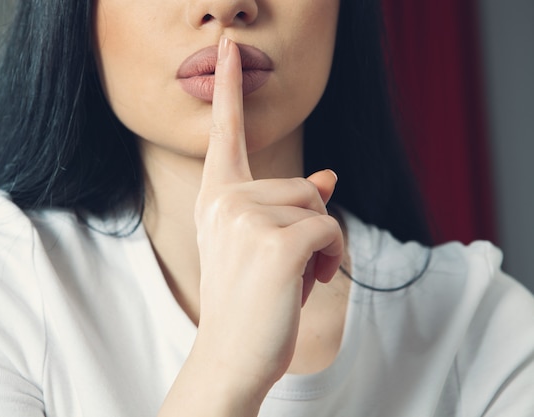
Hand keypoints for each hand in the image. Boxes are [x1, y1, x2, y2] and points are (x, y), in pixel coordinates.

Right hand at [192, 37, 343, 400]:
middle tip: (285, 269)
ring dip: (322, 246)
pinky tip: (310, 282)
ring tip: (294, 278)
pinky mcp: (276, 241)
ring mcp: (246, 218)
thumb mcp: (266, 245)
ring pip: (318, 207)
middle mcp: (225, 201)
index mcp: (217, 199)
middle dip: (309, 228)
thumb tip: (328, 175)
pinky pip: (330, 229)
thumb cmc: (249, 300)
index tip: (230, 51)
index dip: (229, 91)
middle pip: (301, 186)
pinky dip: (332, 258)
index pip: (225, 135)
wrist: (231, 356)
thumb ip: (292, 205)